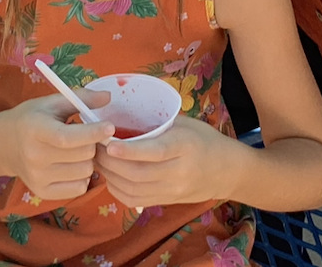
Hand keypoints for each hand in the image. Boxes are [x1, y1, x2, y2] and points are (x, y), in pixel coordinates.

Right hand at [0, 94, 114, 200]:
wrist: (5, 144)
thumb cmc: (32, 119)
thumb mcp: (51, 103)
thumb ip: (81, 98)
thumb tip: (108, 96)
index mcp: (35, 130)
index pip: (68, 138)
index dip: (92, 133)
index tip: (110, 127)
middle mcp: (35, 157)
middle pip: (83, 155)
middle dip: (92, 144)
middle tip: (85, 137)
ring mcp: (38, 178)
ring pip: (85, 172)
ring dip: (88, 160)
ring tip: (77, 151)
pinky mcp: (43, 193)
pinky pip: (79, 189)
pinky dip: (82, 177)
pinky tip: (72, 166)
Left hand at [98, 115, 244, 209]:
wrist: (227, 171)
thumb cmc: (204, 139)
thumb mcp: (184, 124)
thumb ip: (157, 125)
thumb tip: (120, 119)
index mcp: (184, 147)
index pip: (155, 152)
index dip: (130, 150)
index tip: (109, 144)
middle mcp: (178, 173)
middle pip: (138, 173)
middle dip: (110, 162)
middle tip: (94, 147)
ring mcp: (172, 191)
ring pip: (133, 189)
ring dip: (110, 176)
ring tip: (98, 160)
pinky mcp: (166, 202)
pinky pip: (135, 200)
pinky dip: (117, 189)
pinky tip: (110, 176)